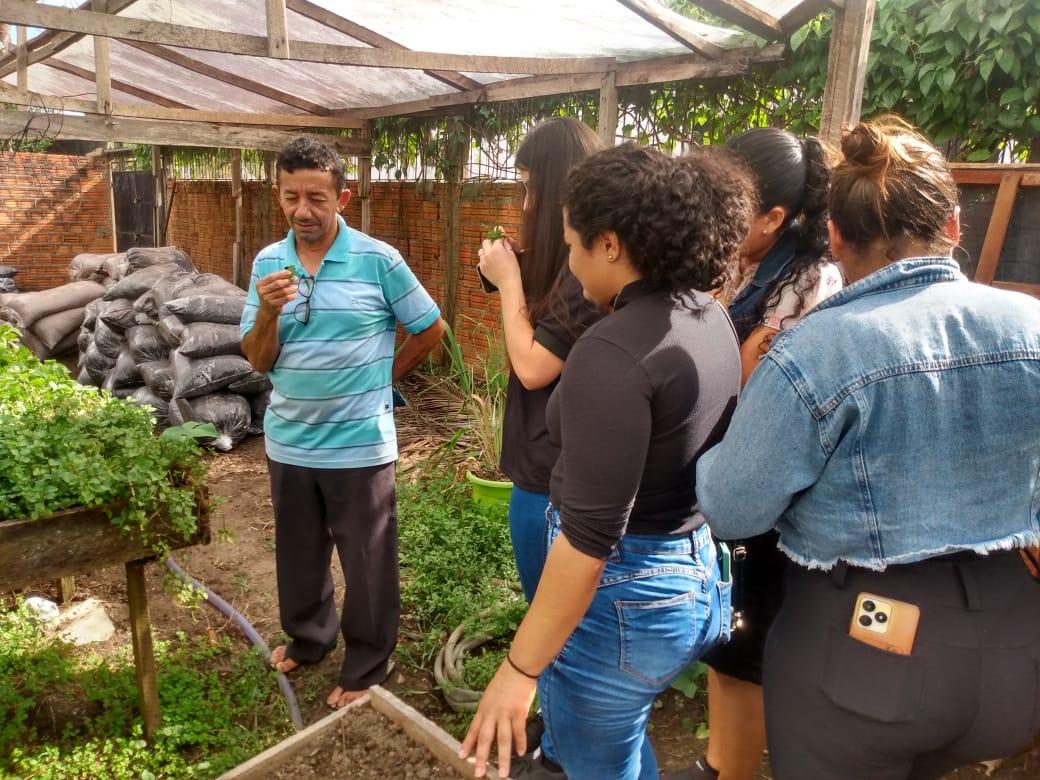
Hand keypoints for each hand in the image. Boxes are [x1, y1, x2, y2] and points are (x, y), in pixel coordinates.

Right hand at [256, 269, 296, 315]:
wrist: (267, 310)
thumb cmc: (271, 295)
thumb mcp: (270, 286)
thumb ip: (278, 279)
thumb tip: (291, 273)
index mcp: (260, 284)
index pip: (272, 277)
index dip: (282, 274)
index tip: (290, 273)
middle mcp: (262, 291)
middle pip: (278, 284)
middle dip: (288, 281)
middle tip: (295, 280)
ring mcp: (267, 299)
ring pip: (283, 291)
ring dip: (291, 289)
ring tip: (295, 288)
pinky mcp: (273, 305)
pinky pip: (285, 299)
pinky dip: (291, 296)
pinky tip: (294, 295)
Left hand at [459, 660, 537, 777]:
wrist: (517, 668)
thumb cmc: (505, 680)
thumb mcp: (491, 695)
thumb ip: (490, 710)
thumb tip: (489, 723)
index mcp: (484, 708)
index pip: (473, 729)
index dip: (468, 743)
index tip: (461, 756)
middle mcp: (492, 713)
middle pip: (485, 738)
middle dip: (482, 757)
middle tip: (479, 773)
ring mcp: (505, 713)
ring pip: (503, 739)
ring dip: (504, 757)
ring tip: (504, 772)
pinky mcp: (519, 712)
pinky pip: (519, 730)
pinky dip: (521, 742)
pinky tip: (521, 753)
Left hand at [477, 230, 520, 289]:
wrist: (508, 283)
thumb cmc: (513, 269)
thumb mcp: (512, 254)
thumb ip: (507, 244)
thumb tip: (504, 238)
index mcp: (497, 248)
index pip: (497, 237)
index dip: (500, 235)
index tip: (500, 231)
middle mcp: (488, 253)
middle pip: (486, 242)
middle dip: (491, 242)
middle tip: (497, 245)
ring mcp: (483, 261)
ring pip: (482, 251)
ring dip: (487, 250)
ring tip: (493, 255)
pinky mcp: (482, 268)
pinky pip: (481, 260)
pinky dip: (486, 259)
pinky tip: (492, 263)